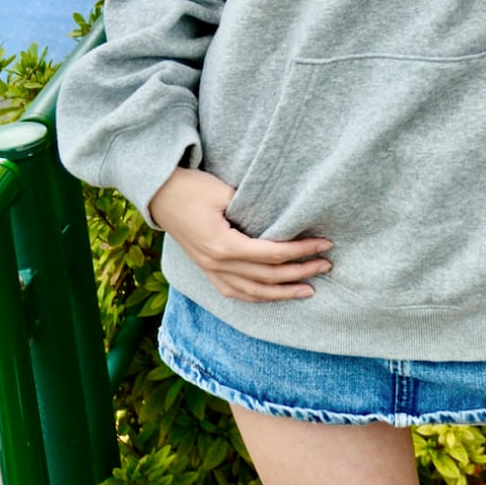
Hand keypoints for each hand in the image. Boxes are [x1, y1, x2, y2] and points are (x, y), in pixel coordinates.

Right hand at [148, 166, 332, 301]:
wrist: (159, 195)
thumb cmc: (192, 187)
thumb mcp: (224, 191)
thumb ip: (253, 208)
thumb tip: (283, 217)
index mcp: (223, 245)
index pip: (272, 254)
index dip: (301, 251)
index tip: (324, 244)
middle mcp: (218, 264)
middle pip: (268, 276)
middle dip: (301, 272)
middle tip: (326, 264)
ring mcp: (211, 271)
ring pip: (254, 292)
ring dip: (284, 292)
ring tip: (310, 289)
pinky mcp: (207, 271)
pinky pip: (236, 293)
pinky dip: (259, 297)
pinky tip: (274, 296)